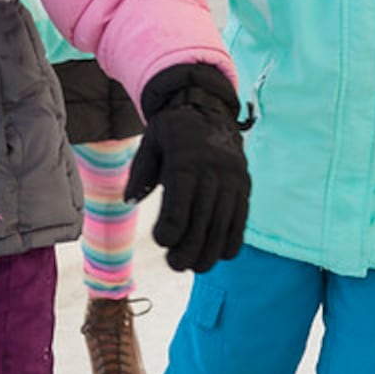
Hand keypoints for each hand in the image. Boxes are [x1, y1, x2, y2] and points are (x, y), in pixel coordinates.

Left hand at [125, 63, 249, 273]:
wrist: (208, 106)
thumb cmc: (172, 130)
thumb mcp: (151, 142)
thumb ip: (141, 171)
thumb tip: (130, 200)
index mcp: (186, 159)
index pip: (181, 202)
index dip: (171, 228)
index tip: (161, 241)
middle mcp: (214, 169)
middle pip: (204, 219)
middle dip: (189, 248)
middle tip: (176, 264)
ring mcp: (233, 178)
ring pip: (224, 223)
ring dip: (210, 251)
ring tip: (196, 267)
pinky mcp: (244, 184)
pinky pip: (242, 218)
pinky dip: (232, 239)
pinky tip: (219, 255)